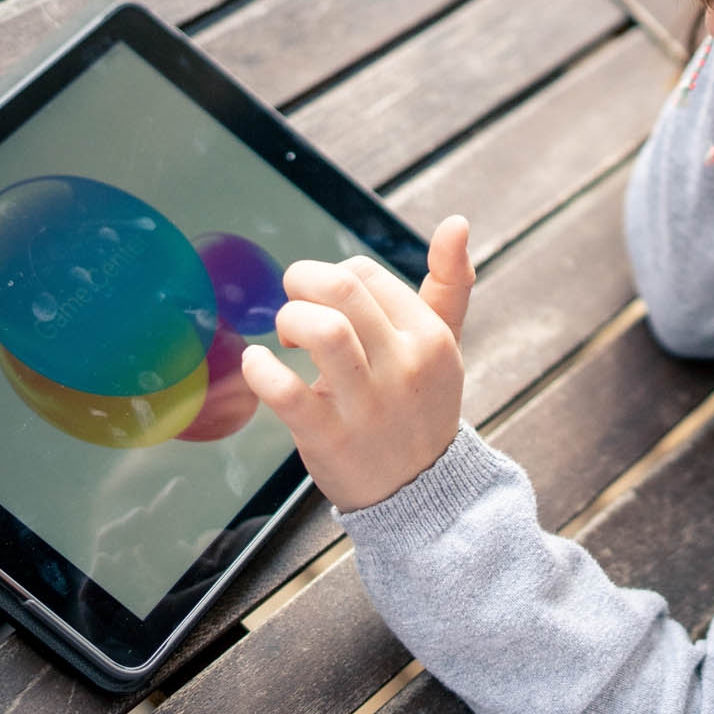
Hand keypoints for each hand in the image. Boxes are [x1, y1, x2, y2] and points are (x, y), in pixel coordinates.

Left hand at [242, 217, 475, 511]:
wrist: (422, 493)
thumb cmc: (420, 407)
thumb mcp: (443, 345)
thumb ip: (450, 283)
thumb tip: (456, 221)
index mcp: (429, 336)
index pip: (364, 274)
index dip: (331, 280)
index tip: (326, 307)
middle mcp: (405, 365)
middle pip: (343, 289)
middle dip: (300, 284)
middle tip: (293, 306)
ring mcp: (370, 403)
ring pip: (322, 330)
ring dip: (287, 321)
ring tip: (284, 340)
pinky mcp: (332, 437)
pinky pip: (286, 392)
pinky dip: (260, 370)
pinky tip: (257, 366)